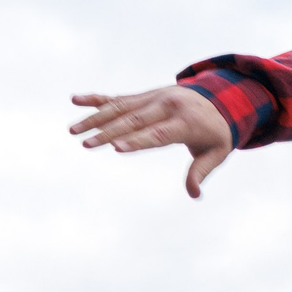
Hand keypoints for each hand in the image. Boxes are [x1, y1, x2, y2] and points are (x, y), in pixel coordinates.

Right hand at [70, 86, 234, 198]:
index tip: (115, 148)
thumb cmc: (215, 132)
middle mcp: (166, 105)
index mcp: (185, 121)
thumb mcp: (216, 152)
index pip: (158, 133)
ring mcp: (153, 98)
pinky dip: (97, 99)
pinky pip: (118, 98)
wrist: (219, 98)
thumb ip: (201, 171)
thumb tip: (194, 195)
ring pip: (120, 108)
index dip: (137, 141)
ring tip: (73, 130)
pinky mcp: (143, 96)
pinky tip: (75, 100)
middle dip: (108, 132)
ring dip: (95, 118)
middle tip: (85, 144)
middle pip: (133, 120)